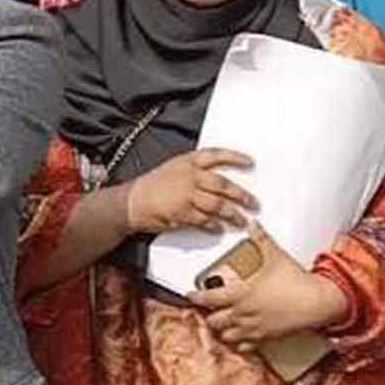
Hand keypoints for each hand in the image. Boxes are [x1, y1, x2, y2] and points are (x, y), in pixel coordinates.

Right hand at [124, 148, 256, 233]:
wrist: (130, 201)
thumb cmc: (153, 185)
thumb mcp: (174, 168)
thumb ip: (196, 170)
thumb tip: (221, 179)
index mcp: (189, 162)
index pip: (217, 155)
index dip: (235, 158)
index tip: (250, 162)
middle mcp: (190, 176)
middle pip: (223, 185)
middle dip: (242, 195)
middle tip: (253, 202)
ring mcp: (186, 195)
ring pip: (217, 205)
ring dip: (233, 214)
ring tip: (242, 220)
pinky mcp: (181, 213)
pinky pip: (203, 220)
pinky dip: (214, 225)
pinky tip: (219, 228)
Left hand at [190, 222, 348, 348]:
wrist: (315, 301)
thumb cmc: (295, 280)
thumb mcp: (276, 255)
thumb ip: (260, 239)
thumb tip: (252, 224)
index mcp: (240, 294)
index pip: (208, 298)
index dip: (196, 296)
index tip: (190, 294)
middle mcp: (242, 314)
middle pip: (213, 321)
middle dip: (210, 314)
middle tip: (211, 308)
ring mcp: (252, 328)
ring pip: (225, 336)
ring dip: (223, 330)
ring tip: (225, 322)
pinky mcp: (264, 338)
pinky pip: (244, 347)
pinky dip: (240, 342)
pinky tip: (243, 335)